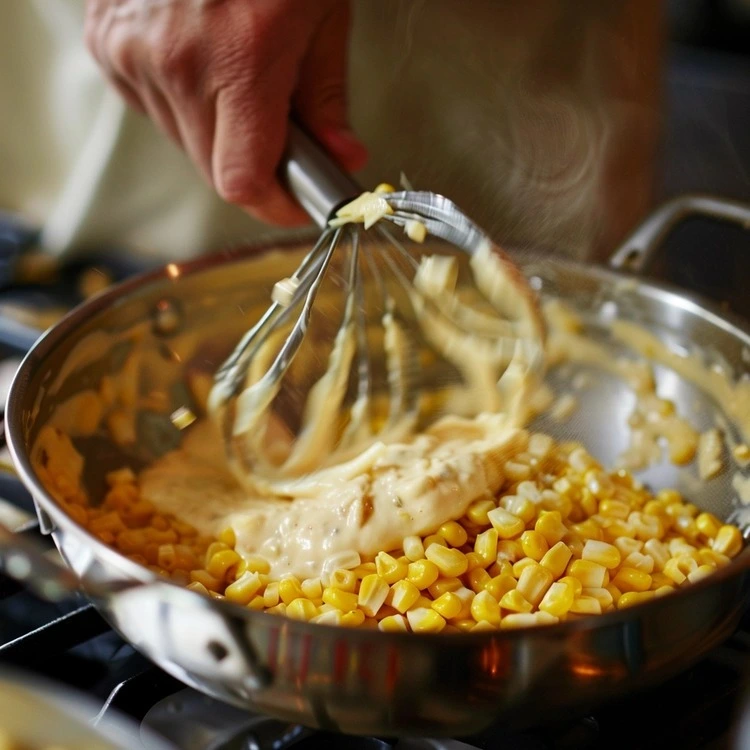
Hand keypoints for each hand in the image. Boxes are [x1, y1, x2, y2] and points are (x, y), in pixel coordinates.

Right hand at [84, 0, 367, 225]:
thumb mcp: (322, 15)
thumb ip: (327, 98)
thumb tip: (342, 159)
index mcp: (240, 58)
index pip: (243, 181)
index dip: (274, 205)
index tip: (296, 203)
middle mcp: (177, 62)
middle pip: (214, 171)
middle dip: (256, 168)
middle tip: (284, 137)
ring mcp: (133, 52)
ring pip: (185, 144)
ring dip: (220, 136)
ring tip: (242, 83)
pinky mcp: (108, 42)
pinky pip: (154, 109)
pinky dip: (185, 106)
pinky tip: (205, 66)